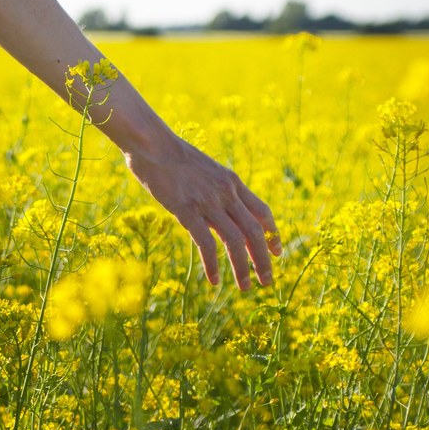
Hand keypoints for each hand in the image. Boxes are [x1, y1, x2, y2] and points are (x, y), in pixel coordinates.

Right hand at [126, 133, 281, 289]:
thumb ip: (213, 187)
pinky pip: (206, 243)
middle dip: (264, 259)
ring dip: (243, 267)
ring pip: (236, 241)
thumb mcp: (202, 169)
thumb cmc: (170, 155)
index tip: (276, 253)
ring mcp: (208, 202)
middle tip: (267, 282)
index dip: (273, 234)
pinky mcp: (187, 210)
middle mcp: (226, 193)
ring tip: (246, 287)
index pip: (262, 212)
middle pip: (255, 231)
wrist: (152, 142)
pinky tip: (215, 281)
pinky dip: (213, 265)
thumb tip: (215, 205)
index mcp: (231, 182)